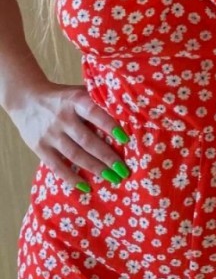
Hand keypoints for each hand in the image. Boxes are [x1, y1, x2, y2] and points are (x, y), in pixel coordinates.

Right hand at [13, 83, 130, 190]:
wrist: (26, 99)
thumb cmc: (62, 97)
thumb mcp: (78, 92)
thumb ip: (97, 100)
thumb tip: (127, 112)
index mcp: (75, 101)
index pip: (94, 113)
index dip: (110, 126)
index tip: (126, 140)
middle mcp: (62, 118)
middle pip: (86, 140)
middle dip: (107, 156)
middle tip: (124, 170)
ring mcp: (50, 134)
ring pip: (74, 155)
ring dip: (95, 168)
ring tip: (112, 178)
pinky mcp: (39, 147)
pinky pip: (56, 166)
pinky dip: (71, 178)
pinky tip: (86, 187)